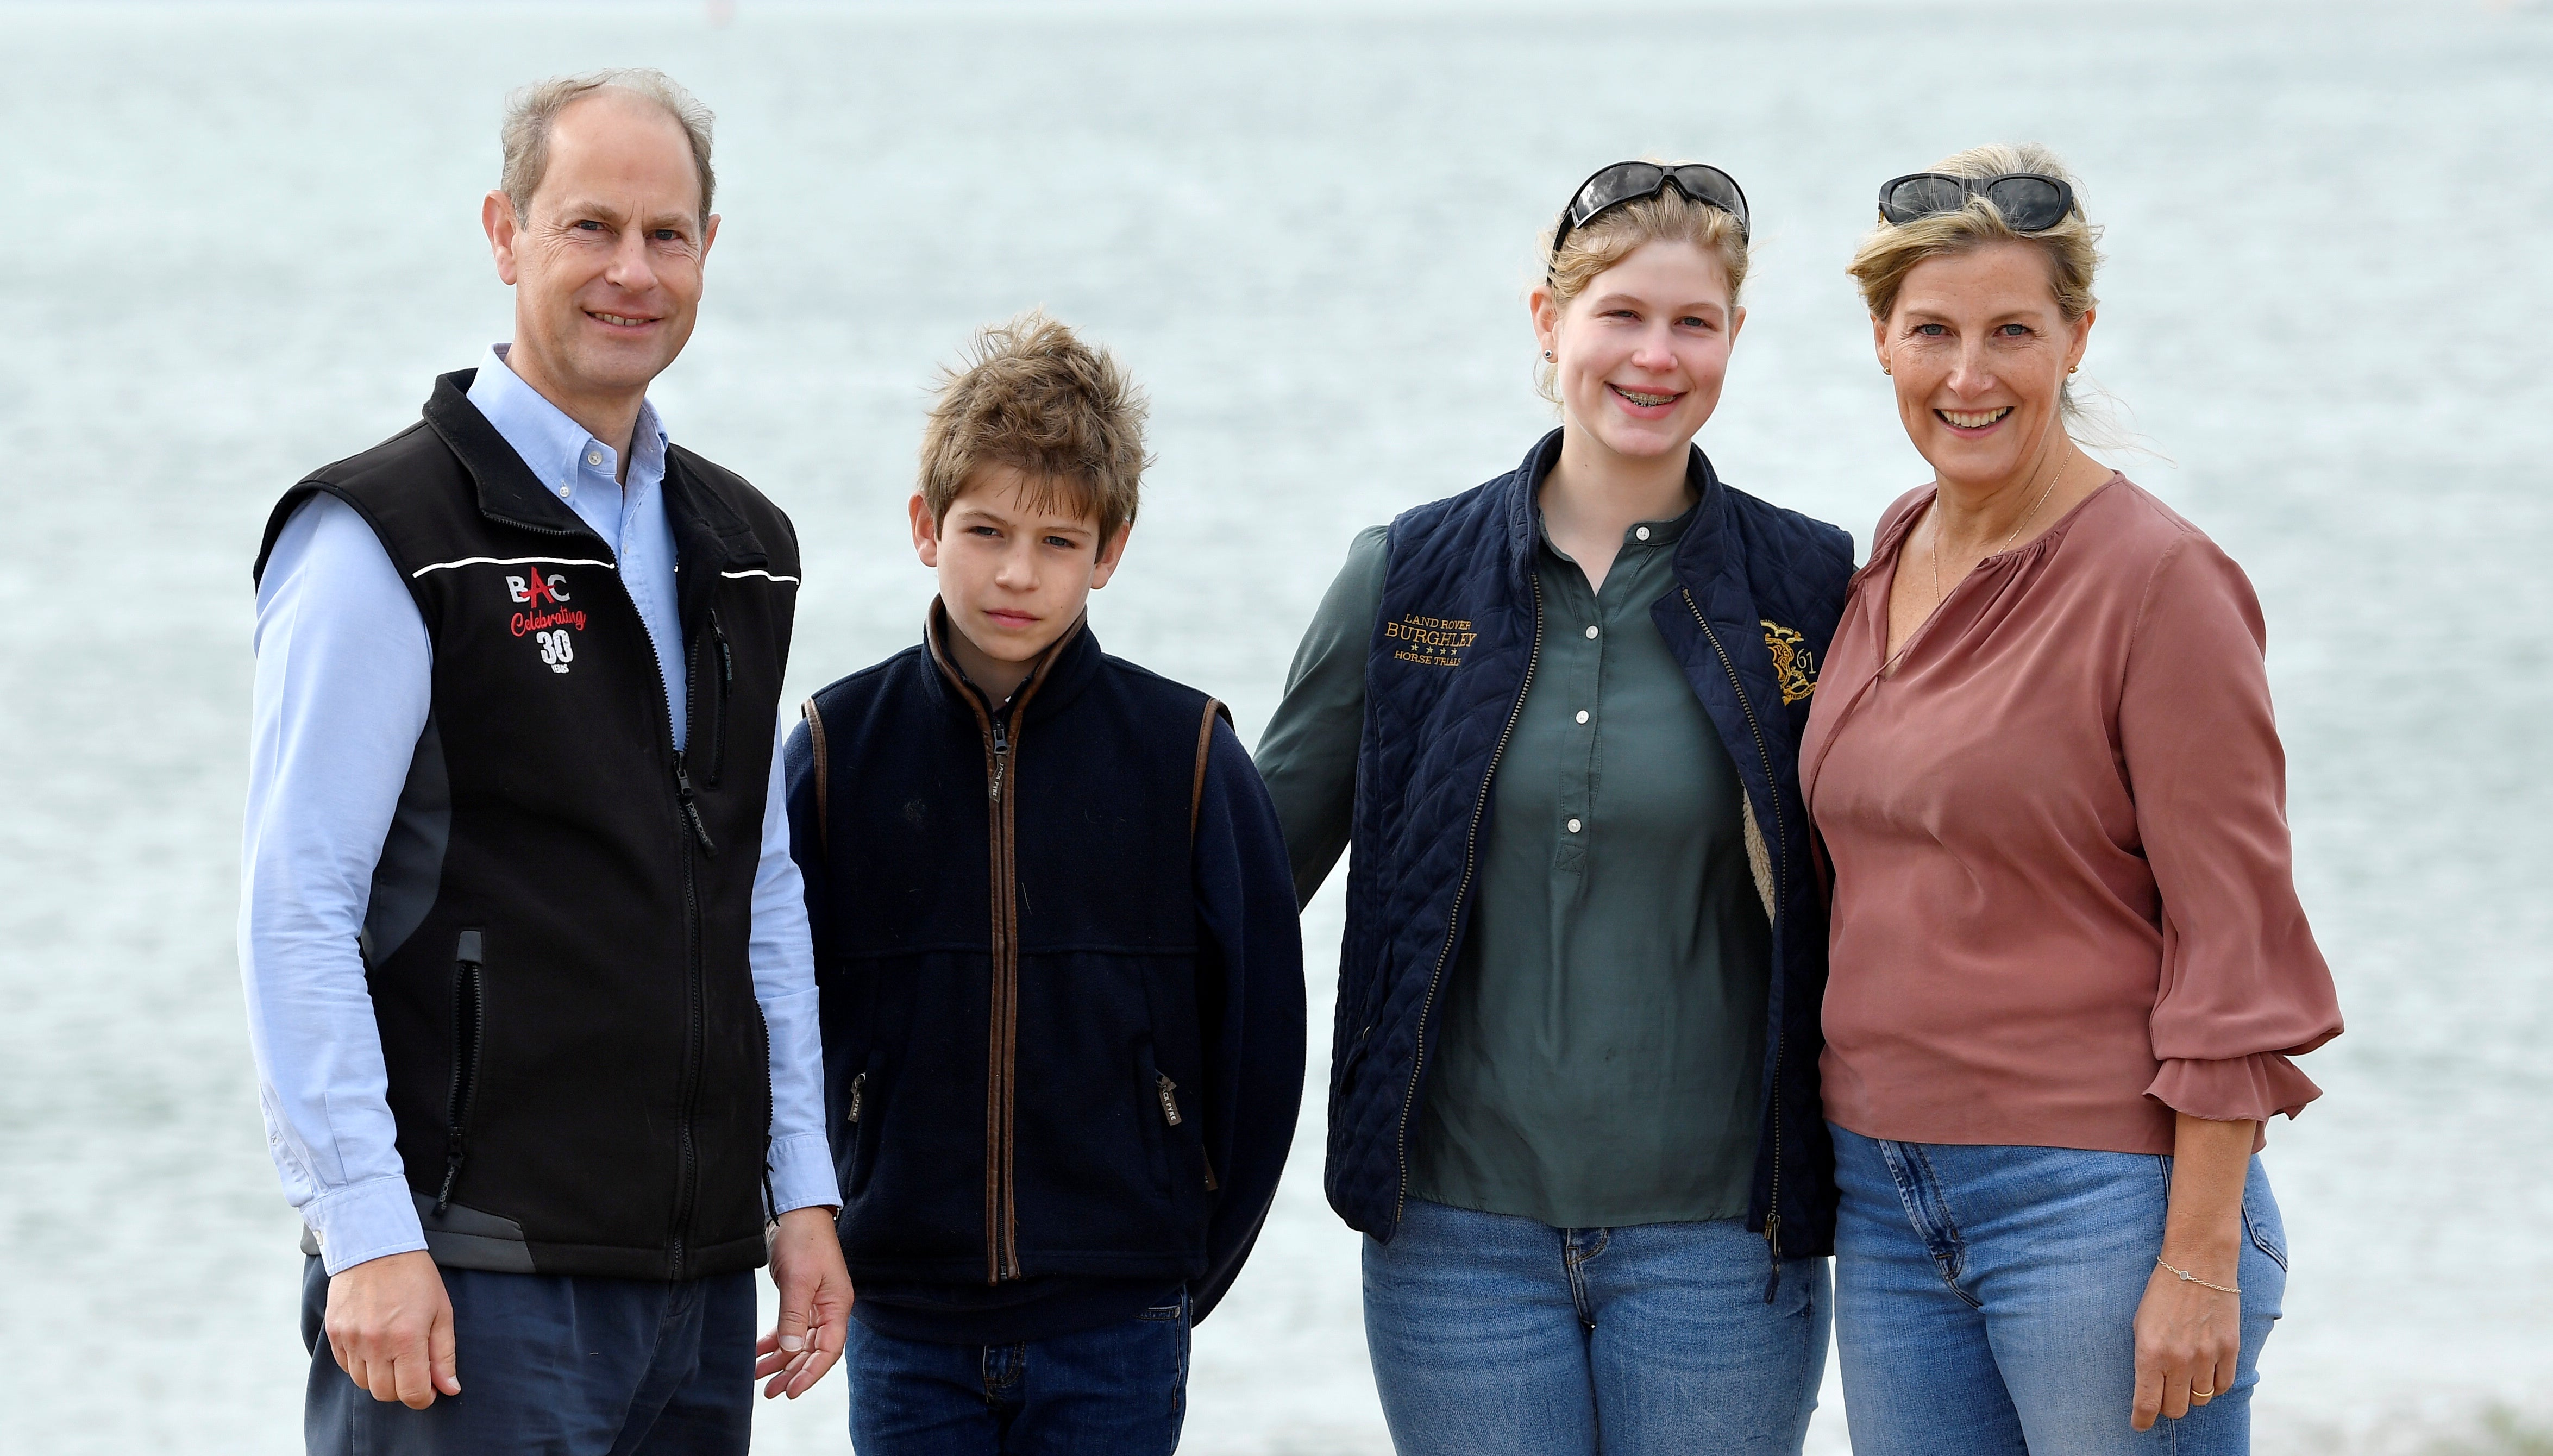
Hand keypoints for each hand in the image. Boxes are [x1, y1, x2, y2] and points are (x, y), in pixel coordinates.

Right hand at [323, 1250, 459, 1408]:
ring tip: (393, 1352)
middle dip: (402, 1389)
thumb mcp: (441, 1312)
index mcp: (406, 1339)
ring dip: (380, 1377)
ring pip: (363, 1383)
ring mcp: (350, 1339)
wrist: (374, 1246)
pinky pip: (345, 1366)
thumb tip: (449, 1389)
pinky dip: (360, 1364)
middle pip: (385, 1394)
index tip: (430, 1388)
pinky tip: (373, 1344)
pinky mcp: (333, 1333)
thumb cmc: (415, 1278)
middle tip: (413, 1370)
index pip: (412, 1393)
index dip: (424, 1398)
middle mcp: (375, 1344)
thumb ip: (443, 1354)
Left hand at [754, 1207, 851, 1398]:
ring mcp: (815, 1305)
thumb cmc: (804, 1239)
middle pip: (814, 1352)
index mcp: (837, 1306)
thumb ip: (794, 1316)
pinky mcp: (799, 1298)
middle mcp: (829, 1309)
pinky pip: (789, 1329)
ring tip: (760, 1379)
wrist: (795, 1211)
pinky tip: (758, 1353)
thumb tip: (791, 1350)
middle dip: (793, 1373)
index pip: (828, 1350)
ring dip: (781, 1362)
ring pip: (799, 1344)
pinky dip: (774, 1343)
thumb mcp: (798, 1279)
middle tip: (771, 1392)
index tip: (792, 1391)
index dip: (811, 1374)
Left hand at [2130, 1255, 2239, 1430]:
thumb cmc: (2162, 1293)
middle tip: (2163, 1394)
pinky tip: (2206, 1370)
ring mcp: (2207, 1356)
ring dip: (2190, 1393)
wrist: (2198, 1263)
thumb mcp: (2140, 1324)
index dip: (2141, 1420)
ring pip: (2200, 1399)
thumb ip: (2145, 1358)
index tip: (2139, 1424)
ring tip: (2185, 1376)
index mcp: (2150, 1352)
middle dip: (2166, 1406)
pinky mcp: (2230, 1350)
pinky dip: (2214, 1384)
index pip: (2147, 1404)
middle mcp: (2179, 1359)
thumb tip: (2147, 1390)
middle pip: (2175, 1408)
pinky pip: (2223, 1385)